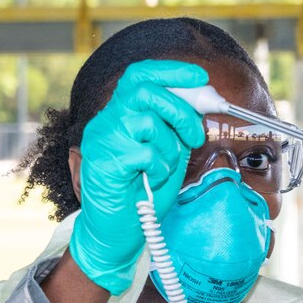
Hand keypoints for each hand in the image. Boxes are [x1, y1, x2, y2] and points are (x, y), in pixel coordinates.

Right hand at [70, 60, 207, 294]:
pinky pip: (145, 154)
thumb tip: (202, 101)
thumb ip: (177, 127)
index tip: (200, 77)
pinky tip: (151, 180)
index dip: (170, 70)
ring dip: (168, 147)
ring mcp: (101, 140)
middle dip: (180, 110)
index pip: (140, 75)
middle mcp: (106, 121)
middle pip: (146, 91)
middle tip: (195, 135)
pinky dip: (159, 168)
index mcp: (120, 114)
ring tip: (163, 168)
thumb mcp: (167, 152)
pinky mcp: (102, 161)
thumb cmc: (142, 192)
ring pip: (147, 121)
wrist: (117, 232)